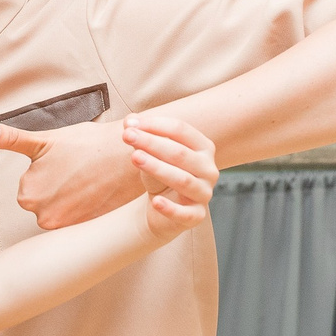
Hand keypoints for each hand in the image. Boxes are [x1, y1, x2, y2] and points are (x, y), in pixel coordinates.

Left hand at [0, 117, 148, 229]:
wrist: (128, 154)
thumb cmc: (87, 144)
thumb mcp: (43, 139)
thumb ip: (8, 138)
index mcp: (28, 196)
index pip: (31, 188)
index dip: (48, 174)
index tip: (64, 165)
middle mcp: (44, 217)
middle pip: (45, 203)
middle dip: (58, 189)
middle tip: (77, 172)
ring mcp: (69, 227)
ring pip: (63, 213)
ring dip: (73, 201)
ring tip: (88, 182)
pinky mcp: (90, 231)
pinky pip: (81, 224)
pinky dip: (87, 212)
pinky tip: (97, 196)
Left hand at [120, 112, 215, 236]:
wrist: (163, 208)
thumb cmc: (160, 175)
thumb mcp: (150, 154)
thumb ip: (142, 136)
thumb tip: (129, 121)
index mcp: (203, 147)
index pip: (181, 130)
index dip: (156, 125)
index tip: (131, 123)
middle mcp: (209, 169)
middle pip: (180, 153)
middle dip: (152, 143)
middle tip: (127, 136)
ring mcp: (204, 193)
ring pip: (182, 179)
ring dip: (157, 167)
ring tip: (134, 157)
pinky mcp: (196, 215)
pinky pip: (185, 213)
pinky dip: (170, 208)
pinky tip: (155, 201)